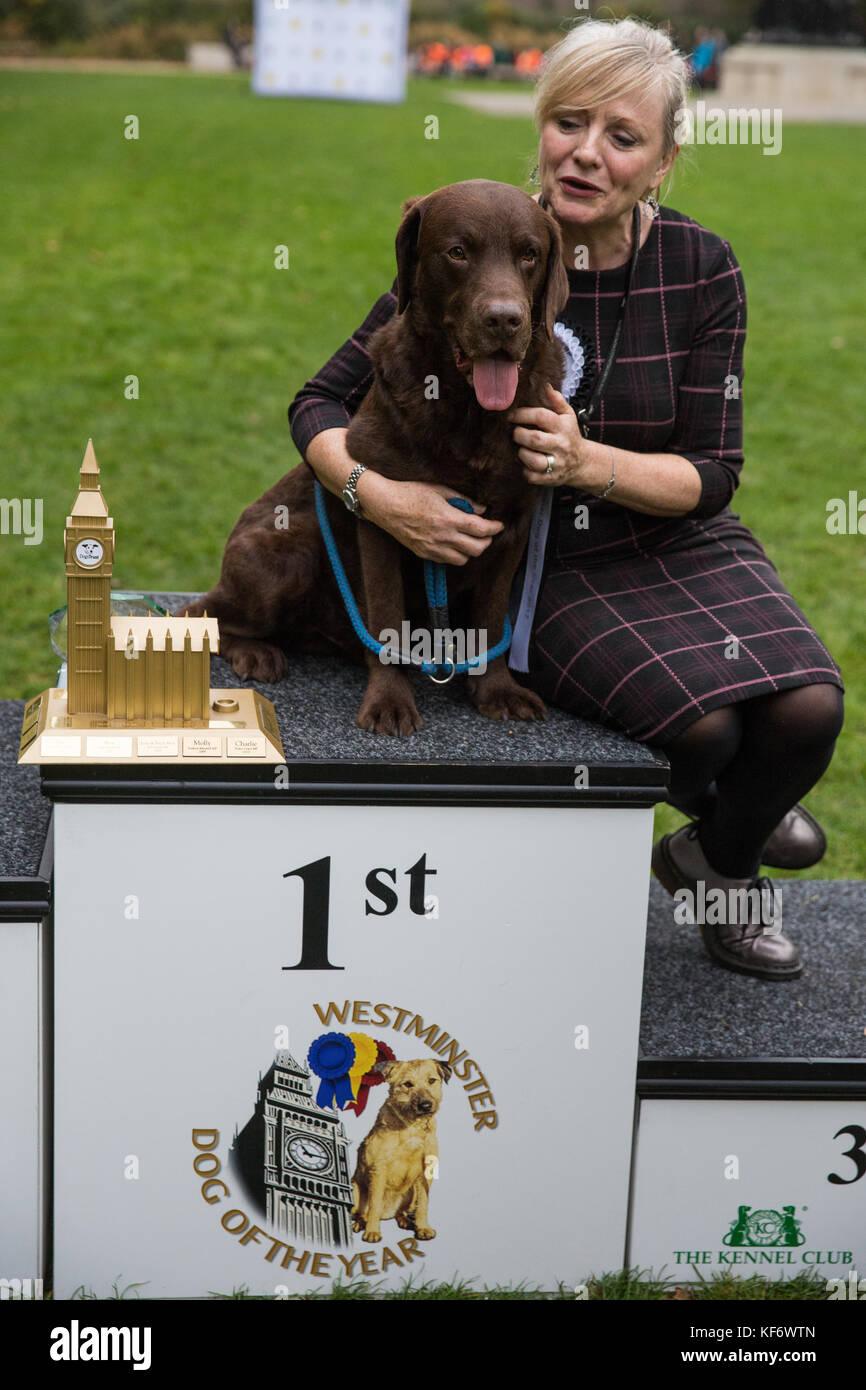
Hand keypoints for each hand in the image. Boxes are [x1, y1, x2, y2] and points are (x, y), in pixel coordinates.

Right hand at [357, 476, 503, 564]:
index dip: (495, 528)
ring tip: (470, 539)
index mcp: (448, 518)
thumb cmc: (410, 492)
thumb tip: (481, 510)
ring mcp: (432, 548)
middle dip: (487, 541)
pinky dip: (456, 554)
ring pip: (463, 559)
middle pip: (477, 548)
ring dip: (471, 550)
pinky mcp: (424, 554)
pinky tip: (454, 543)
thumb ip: (463, 501)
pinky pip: (447, 561)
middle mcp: (442, 537)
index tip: (499, 525)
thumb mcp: (439, 490)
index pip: (481, 529)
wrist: (384, 504)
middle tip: (487, 533)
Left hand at [506, 382, 592, 488]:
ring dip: (521, 453)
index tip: (512, 415)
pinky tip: (526, 462)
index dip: (523, 414)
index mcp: (563, 427)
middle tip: (515, 432)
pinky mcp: (550, 479)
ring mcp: (556, 464)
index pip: (541, 416)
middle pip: (535, 439)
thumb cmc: (569, 435)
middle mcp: (561, 445)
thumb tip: (546, 385)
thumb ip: (557, 401)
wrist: (582, 462)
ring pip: (533, 460)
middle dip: (519, 434)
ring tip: (521, 448)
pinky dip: (525, 470)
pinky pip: (532, 476)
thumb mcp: (568, 416)